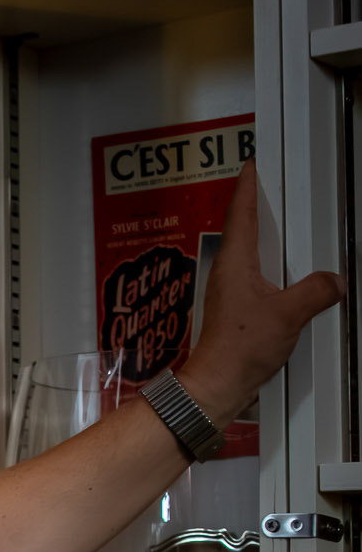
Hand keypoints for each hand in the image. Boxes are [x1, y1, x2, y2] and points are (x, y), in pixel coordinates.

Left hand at [180, 161, 344, 423]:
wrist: (217, 387)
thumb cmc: (237, 351)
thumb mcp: (288, 315)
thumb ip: (317, 291)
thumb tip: (334, 282)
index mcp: (235, 261)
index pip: (241, 211)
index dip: (247, 185)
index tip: (252, 164)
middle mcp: (229, 273)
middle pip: (248, 230)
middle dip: (264, 209)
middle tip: (278, 189)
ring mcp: (231, 293)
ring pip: (255, 257)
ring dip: (271, 244)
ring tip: (291, 231)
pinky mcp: (238, 312)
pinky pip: (261, 282)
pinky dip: (276, 274)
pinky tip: (291, 281)